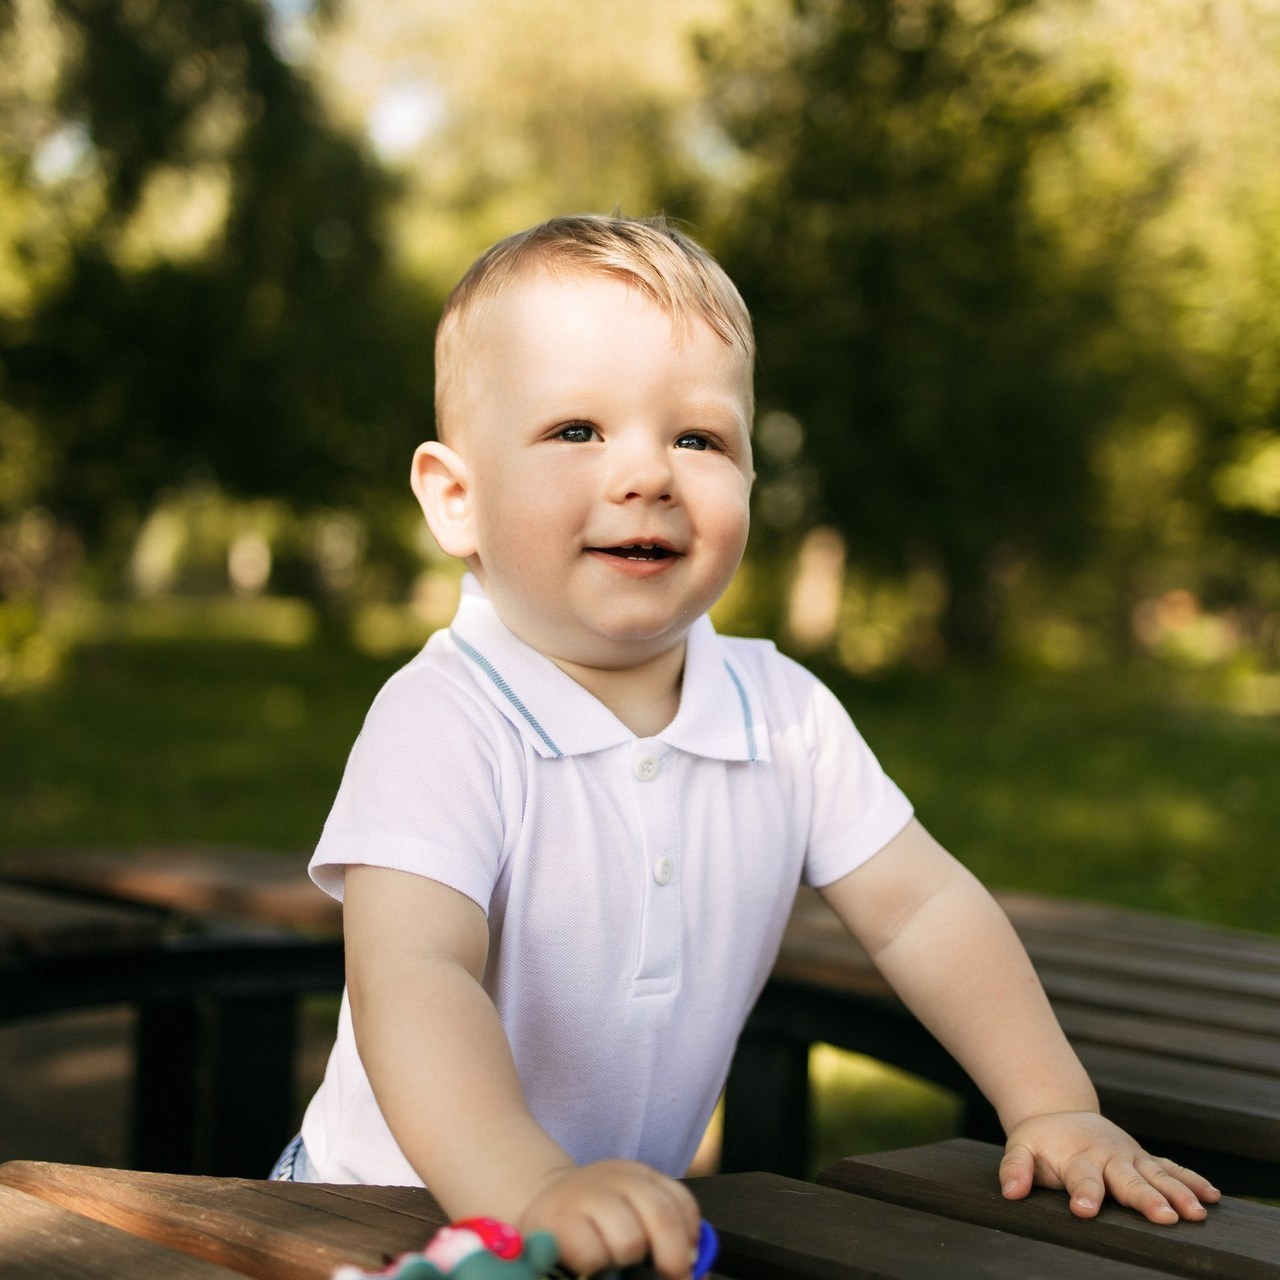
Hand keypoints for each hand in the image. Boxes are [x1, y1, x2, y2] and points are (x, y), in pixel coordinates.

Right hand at [518, 1159, 700, 1278]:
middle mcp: (618, 1179)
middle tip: (667, 1276)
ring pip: (630, 1240)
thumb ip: (662, 1233)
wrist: (540, 1201)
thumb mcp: (630, 1210)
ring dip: (626, 1259)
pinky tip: (590, 1263)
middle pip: (662, 1216)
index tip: (687, 1266)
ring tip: (614, 1261)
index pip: (680, 1204)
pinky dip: (596, 1266)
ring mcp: (588, 1196)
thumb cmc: (592, 1217)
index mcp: (641, 1177)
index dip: (689, 1240)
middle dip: (672, 1257)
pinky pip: (592, 1255)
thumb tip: (697, 1270)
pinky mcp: (560, 1221)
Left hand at [1000, 1111, 1221, 1223]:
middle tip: (1164, 1217)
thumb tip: (1010, 1192)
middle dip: (1146, 1198)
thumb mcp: (1020, 1149)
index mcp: (1076, 1157)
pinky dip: (1191, 1180)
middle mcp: (1107, 1156)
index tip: (1085, 1210)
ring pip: (1157, 1175)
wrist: (1059, 1113)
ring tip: (1197, 1213)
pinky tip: (1212, 1197)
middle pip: (1128, 1180)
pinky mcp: (1143, 1158)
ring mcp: (1129, 1156)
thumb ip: (1015, 1169)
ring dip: (1178, 1193)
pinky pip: (1170, 1167)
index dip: (1084, 1194)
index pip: (1081, 1179)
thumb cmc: (1040, 1141)